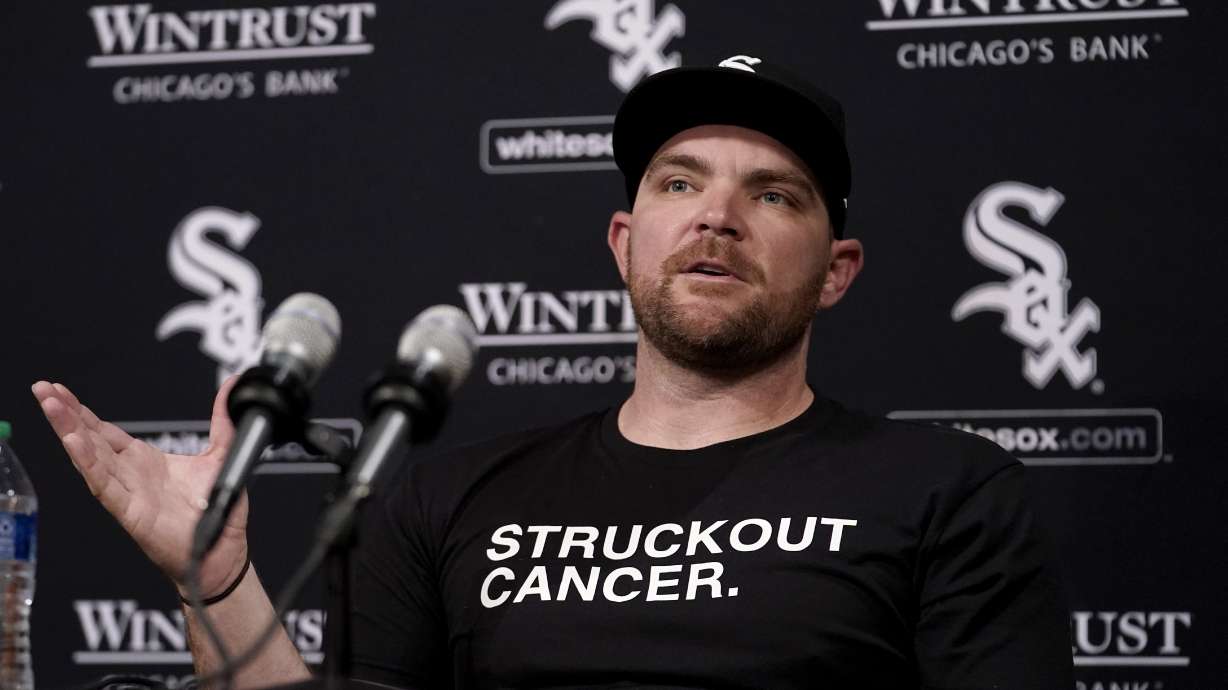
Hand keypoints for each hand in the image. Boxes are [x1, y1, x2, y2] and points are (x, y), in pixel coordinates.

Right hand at [32, 378, 249, 597]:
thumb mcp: (221, 454)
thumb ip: (222, 420)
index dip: (83, 411)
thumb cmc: (214, 511)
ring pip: (91, 457)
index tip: (62, 389)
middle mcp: (130, 475)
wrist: (222, 551)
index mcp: (144, 461)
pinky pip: (105, 484)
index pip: (105, 431)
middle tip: (43, 388)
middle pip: (90, 439)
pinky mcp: (130, 512)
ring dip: (70, 430)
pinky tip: (73, 441)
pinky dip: (88, 462)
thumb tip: (231, 387)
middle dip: (66, 413)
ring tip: (52, 406)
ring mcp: (127, 493)